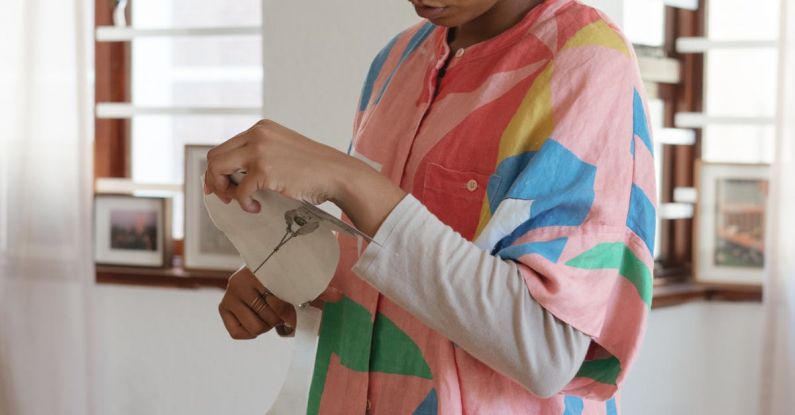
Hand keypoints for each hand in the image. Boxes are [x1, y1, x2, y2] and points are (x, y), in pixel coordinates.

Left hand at [203, 119, 405, 236]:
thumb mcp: (283, 151)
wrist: (338, 175)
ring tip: (239, 200)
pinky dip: (244, 203)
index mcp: (261, 129)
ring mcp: (259, 151)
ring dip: (223, 189)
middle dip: (214, 179)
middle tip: (224, 196)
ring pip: (218, 169)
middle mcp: (257, 135)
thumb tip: (233, 175)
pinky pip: (239, 190)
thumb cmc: (314, 169)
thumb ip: (260, 154)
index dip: (217, 169)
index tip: (223, 185)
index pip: (225, 146)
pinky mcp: (264, 170)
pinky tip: (256, 207)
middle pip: (215, 156)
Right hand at [219, 267, 342, 338]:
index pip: (277, 303)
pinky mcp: (223, 307)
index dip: (291, 313)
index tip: (298, 314)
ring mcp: (229, 295)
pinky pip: (238, 333)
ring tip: (270, 312)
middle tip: (280, 309)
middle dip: (278, 318)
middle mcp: (238, 282)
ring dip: (267, 324)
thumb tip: (339, 296)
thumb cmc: (283, 274)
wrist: (260, 265)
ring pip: (256, 328)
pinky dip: (250, 332)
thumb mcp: (299, 281)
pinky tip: (257, 319)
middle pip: (268, 319)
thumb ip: (318, 289)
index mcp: (258, 272)